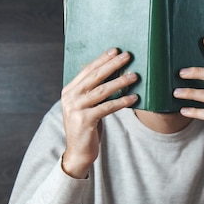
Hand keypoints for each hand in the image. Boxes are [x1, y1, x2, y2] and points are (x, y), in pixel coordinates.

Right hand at [61, 48, 138, 177]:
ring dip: (120, 82)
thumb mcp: (86, 106)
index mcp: (69, 91)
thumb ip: (92, 92)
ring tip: (134, 75)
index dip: (101, 59)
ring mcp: (76, 109)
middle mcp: (70, 97)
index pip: (87, 70)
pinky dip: (121, 102)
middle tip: (127, 56)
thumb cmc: (86, 127)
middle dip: (112, 65)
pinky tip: (133, 98)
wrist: (78, 152)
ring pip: (102, 91)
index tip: (115, 51)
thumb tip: (113, 74)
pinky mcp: (84, 120)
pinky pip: (107, 107)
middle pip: (94, 77)